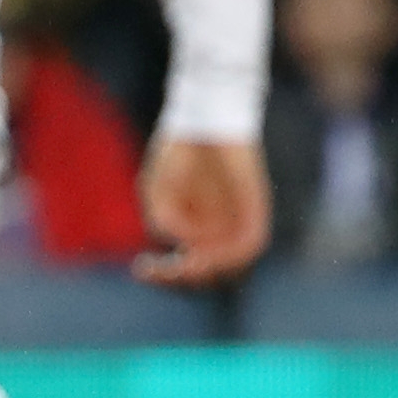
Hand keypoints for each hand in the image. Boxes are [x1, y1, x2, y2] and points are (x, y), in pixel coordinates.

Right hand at [135, 135, 268, 286]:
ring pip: (231, 261)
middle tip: (166, 270)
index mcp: (194, 229)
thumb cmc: (178, 153)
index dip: (163, 275)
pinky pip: (251, 241)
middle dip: (185, 276)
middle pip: (209, 270)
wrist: (202, 121)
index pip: (184, 265)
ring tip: (187, 262)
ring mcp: (239, 220)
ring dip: (210, 267)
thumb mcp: (158, 190)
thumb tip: (183, 243)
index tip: (141, 268)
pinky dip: (232, 251)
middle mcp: (218, 229)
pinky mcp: (256, 207)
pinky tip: (208, 245)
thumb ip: (166, 220)